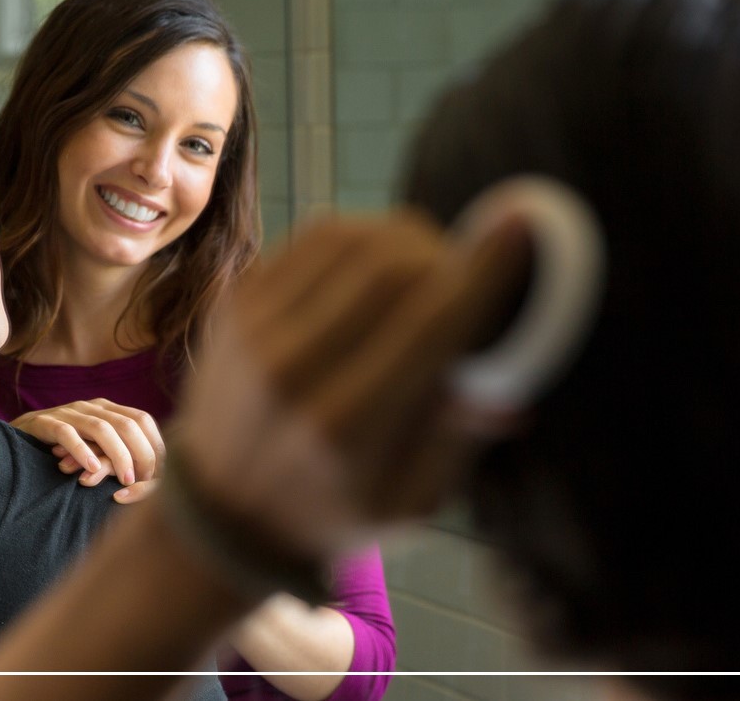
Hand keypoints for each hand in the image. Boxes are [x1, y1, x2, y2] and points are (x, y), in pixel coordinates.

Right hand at [11, 399, 165, 486]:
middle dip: (141, 454)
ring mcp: (68, 412)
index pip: (142, 420)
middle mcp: (91, 407)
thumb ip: (117, 452)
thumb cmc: (60, 450)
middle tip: (145, 482)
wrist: (13, 440)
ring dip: (117, 456)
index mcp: (107, 409)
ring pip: (101, 428)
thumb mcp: (93, 447)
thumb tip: (152, 476)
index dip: (154, 446)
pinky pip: (66, 433)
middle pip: (127, 424)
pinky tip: (91, 469)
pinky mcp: (45, 423)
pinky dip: (81, 451)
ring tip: (125, 479)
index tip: (158, 475)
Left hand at [171, 210, 532, 559]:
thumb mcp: (407, 505)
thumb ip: (457, 443)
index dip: (483, 270)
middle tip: (467, 270)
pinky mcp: (237, 302)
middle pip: (391, 265)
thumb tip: (508, 389)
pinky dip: (359, 235)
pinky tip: (378, 262)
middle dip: (446, 253)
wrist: (220, 511)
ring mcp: (256, 329)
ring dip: (405, 237)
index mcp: (345, 426)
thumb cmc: (330, 510)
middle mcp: (294, 369)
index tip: (520, 229)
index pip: (429, 323)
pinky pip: (311, 238)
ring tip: (428, 264)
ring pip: (351, 237)